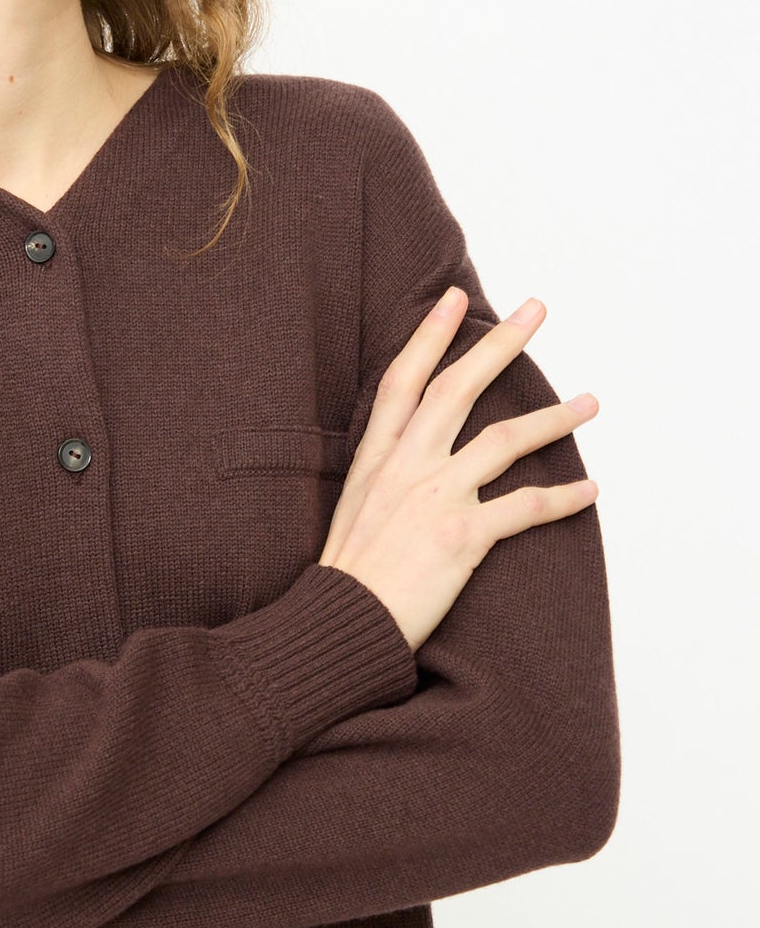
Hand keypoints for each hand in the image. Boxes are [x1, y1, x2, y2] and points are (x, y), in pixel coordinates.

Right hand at [321, 289, 599, 652]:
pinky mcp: (460, 537)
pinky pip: (526, 508)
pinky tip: (590, 490)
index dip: (430, 336)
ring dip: (554, 418)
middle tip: (537, 310)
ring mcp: (434, 499)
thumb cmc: (347, 579)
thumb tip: (408, 457)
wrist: (338, 627)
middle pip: (459, 389)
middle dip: (501, 344)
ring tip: (590, 403)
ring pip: (506, 440)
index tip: (455, 300)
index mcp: (375, 459)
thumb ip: (382, 477)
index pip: (403, 381)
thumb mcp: (352, 511)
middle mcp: (405, 468)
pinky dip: (564, 498)